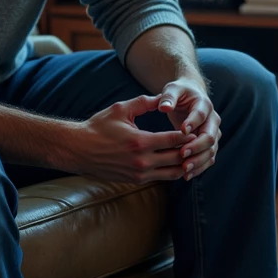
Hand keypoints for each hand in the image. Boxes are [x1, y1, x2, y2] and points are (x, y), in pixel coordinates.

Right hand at [65, 95, 189, 183]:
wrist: (79, 150)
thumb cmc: (99, 127)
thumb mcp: (121, 109)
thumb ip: (144, 102)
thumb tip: (163, 96)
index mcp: (141, 142)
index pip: (175, 140)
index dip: (188, 134)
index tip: (195, 127)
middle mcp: (142, 162)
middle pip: (178, 158)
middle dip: (190, 149)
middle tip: (199, 141)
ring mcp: (139, 174)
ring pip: (173, 173)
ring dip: (185, 163)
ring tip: (191, 153)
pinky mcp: (135, 181)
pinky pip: (162, 178)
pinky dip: (172, 171)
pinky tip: (178, 162)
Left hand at [157, 78, 220, 181]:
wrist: (191, 96)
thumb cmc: (179, 93)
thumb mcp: (172, 89)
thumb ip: (168, 97)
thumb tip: (164, 107)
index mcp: (204, 105)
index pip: (201, 115)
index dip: (193, 123)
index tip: (182, 131)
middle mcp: (213, 120)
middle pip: (210, 136)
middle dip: (197, 147)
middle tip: (182, 154)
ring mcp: (213, 133)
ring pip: (211, 150)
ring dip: (199, 161)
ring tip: (184, 169)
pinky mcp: (210, 145)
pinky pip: (208, 158)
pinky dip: (199, 167)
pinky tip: (186, 176)